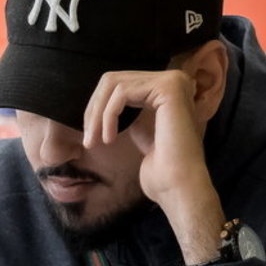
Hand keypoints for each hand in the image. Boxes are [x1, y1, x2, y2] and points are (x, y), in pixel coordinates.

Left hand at [82, 69, 225, 263]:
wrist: (177, 185)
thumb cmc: (160, 168)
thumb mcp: (141, 131)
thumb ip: (131, 112)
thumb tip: (107, 100)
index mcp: (169, 89)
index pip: (120, 84)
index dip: (99, 108)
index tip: (90, 134)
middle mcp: (175, 79)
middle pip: (114, 80)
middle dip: (94, 109)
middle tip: (87, 139)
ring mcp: (173, 81)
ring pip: (115, 84)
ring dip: (97, 115)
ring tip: (93, 141)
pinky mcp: (168, 87)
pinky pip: (122, 93)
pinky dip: (108, 116)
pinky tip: (109, 138)